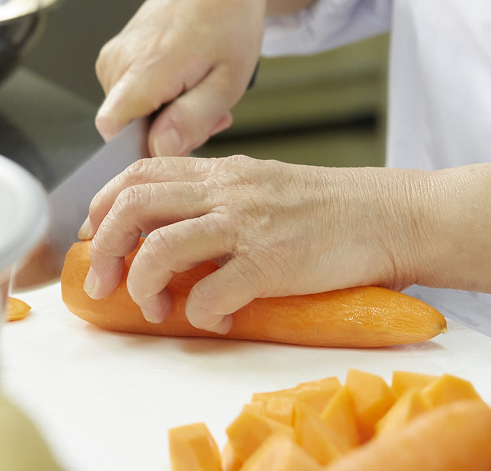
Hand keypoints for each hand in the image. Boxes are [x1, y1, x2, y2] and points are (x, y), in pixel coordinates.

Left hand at [79, 156, 429, 333]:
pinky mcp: (271, 261)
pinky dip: (201, 313)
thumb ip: (221, 199)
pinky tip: (218, 319)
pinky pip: (210, 293)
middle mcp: (227, 190)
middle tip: (104, 282)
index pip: (140, 171)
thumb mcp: (265, 185)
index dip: (105, 204)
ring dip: (142, 284)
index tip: (99, 237)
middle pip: (134, 205)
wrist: (392, 216)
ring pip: (160, 247)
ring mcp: (247, 224)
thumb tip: (176, 234)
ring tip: (152, 308)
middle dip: (106, 248)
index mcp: (222, 172)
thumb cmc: (332, 210)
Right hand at [94, 0, 265, 156]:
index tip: (178, 141)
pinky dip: (160, 102)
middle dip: (169, 134)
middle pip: (128, 129)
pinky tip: (185, 87)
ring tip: (200, 94)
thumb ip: (192, 119)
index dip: (143, 149)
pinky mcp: (116, 60)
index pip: (113, 131)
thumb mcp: (228, 80)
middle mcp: (119, 63)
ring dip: (168, 118)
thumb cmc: (227, 20)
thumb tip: (160, 149)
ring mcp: (114, 60)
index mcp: (145, 68)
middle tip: (207, 114)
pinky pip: (131, 100)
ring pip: (131, 117)